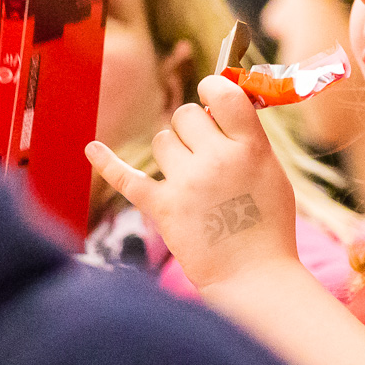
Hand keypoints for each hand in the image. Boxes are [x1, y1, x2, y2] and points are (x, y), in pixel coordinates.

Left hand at [87, 75, 299, 286]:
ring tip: (190, 178)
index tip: (210, 94)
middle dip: (192, 127)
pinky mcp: (163, 207)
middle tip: (204, 150)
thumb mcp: (272, 172)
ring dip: (173, 152)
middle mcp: (217, 159)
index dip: (213, 88)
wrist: (253, 275)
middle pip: (186, 115)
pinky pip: (127, 177)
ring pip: (161, 140)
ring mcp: (188, 182)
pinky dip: (107, 162)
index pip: (224, 94)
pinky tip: (92, 149)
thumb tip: (219, 110)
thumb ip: (248, 140)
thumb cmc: (268, 224)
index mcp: (251, 147)